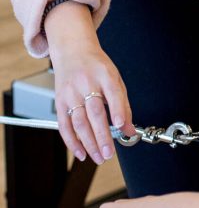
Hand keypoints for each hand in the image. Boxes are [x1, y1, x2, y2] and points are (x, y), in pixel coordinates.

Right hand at [45, 2, 135, 164]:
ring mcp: (70, 93)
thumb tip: (129, 129)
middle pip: (94, 112)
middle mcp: (86, 83)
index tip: (121, 126)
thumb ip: (123, 104)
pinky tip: (82, 153)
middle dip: (102, 136)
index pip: (113, 93)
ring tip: (99, 157)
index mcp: (104, 74)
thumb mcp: (115, 78)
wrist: (72, 50)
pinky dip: (72, 141)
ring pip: (79, 122)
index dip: (117, 110)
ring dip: (89, 143)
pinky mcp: (59, 101)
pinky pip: (64, 124)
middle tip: (109, 153)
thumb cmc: (96, 66)